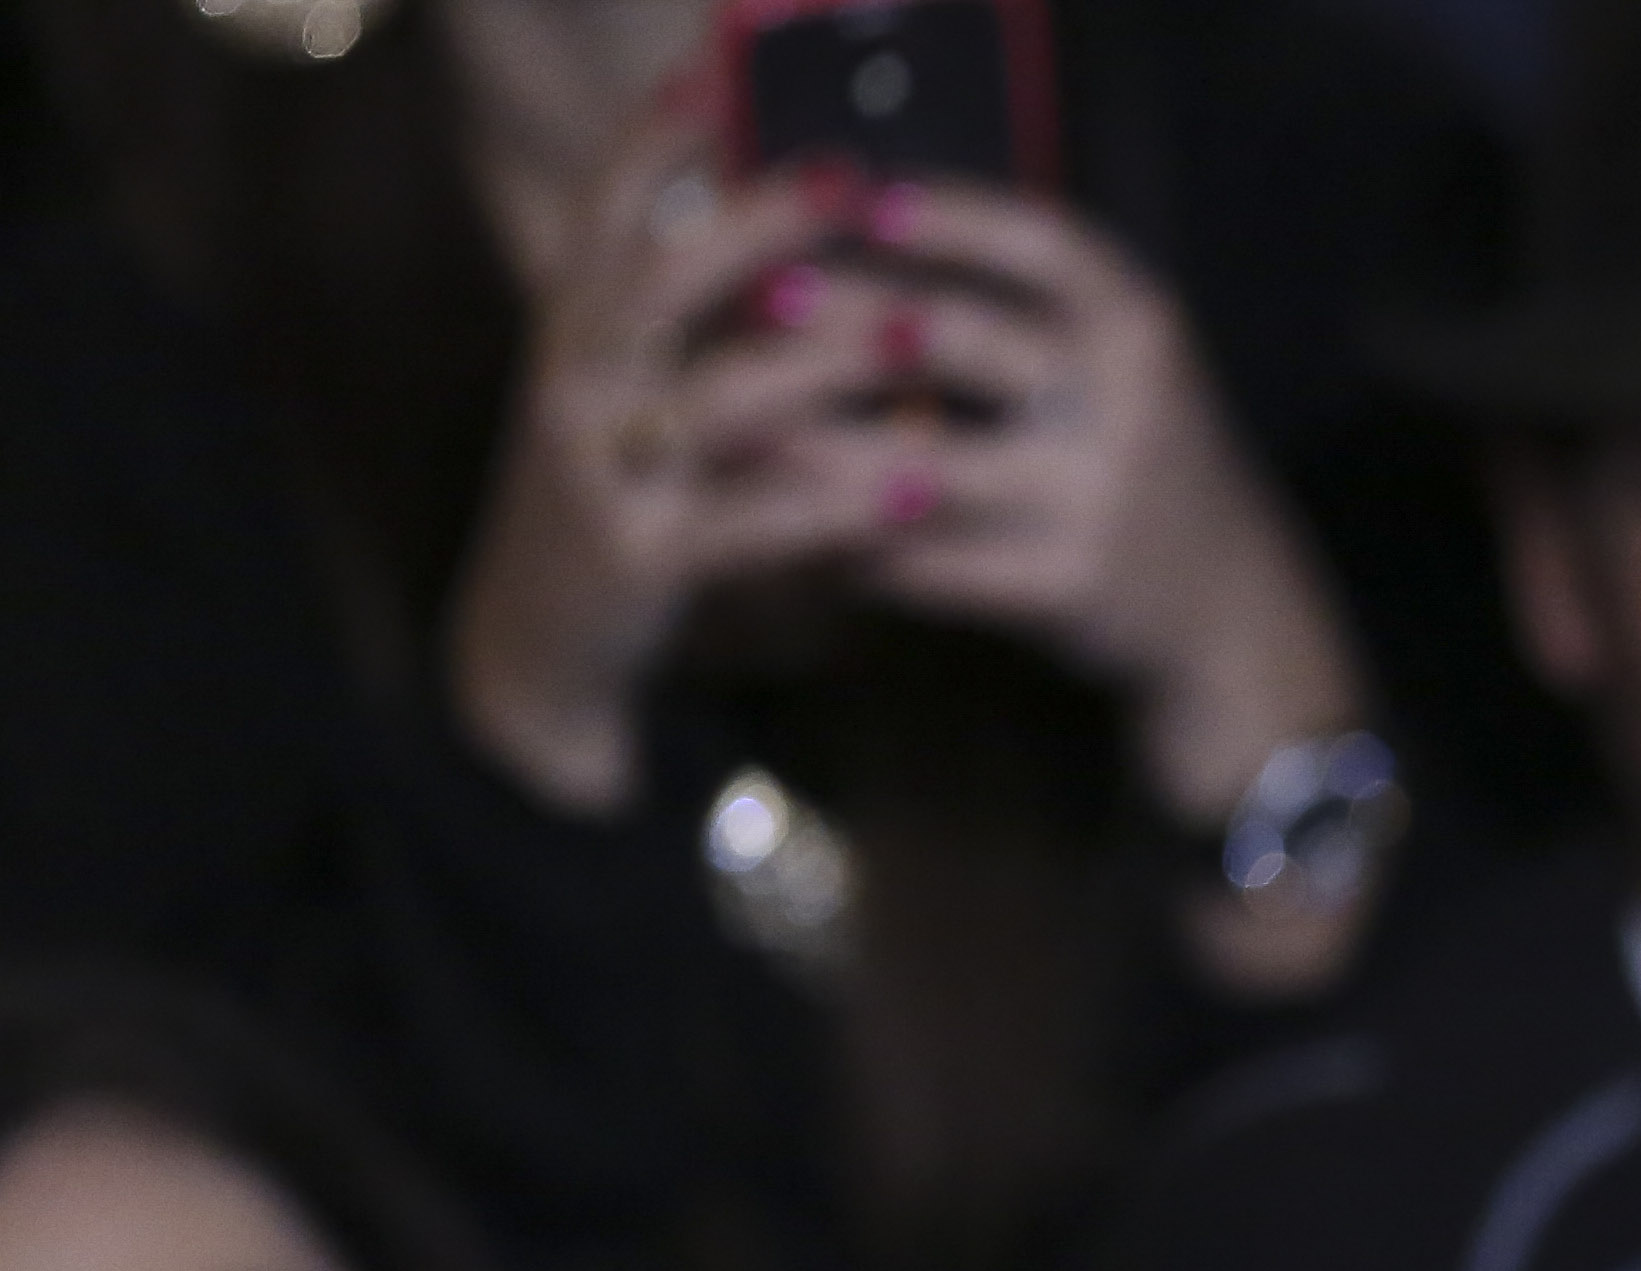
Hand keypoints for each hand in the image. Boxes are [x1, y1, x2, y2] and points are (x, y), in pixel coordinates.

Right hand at [447, 105, 928, 813]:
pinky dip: (830, 504)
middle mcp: (573, 386)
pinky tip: (913, 489)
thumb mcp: (630, 394)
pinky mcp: (638, 560)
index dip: (656, 140)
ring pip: (715, 401)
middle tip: (856, 182)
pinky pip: (743, 523)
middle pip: (662, 282)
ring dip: (820, 365)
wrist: (538, 643)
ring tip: (915, 337)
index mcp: (570, 331)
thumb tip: (784, 224)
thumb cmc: (617, 494)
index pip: (602, 212)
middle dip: (758, 226)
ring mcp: (599, 473)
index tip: (712, 70)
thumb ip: (685, 321)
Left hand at [822, 183, 1365, 813]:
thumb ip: (1033, 308)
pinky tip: (796, 525)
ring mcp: (1097, 502)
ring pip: (927, 463)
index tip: (856, 197)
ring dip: (823, 445)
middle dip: (852, 314)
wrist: (1232, 612)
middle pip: (963, 339)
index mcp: (1142, 330)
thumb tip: (872, 229)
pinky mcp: (1066, 587)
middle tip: (765, 298)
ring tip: (748, 425)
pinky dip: (856, 546)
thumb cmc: (1148, 464)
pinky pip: (934, 564)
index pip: (1039, 242)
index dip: (944, 214)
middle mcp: (1127, 406)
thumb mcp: (1128, 367)